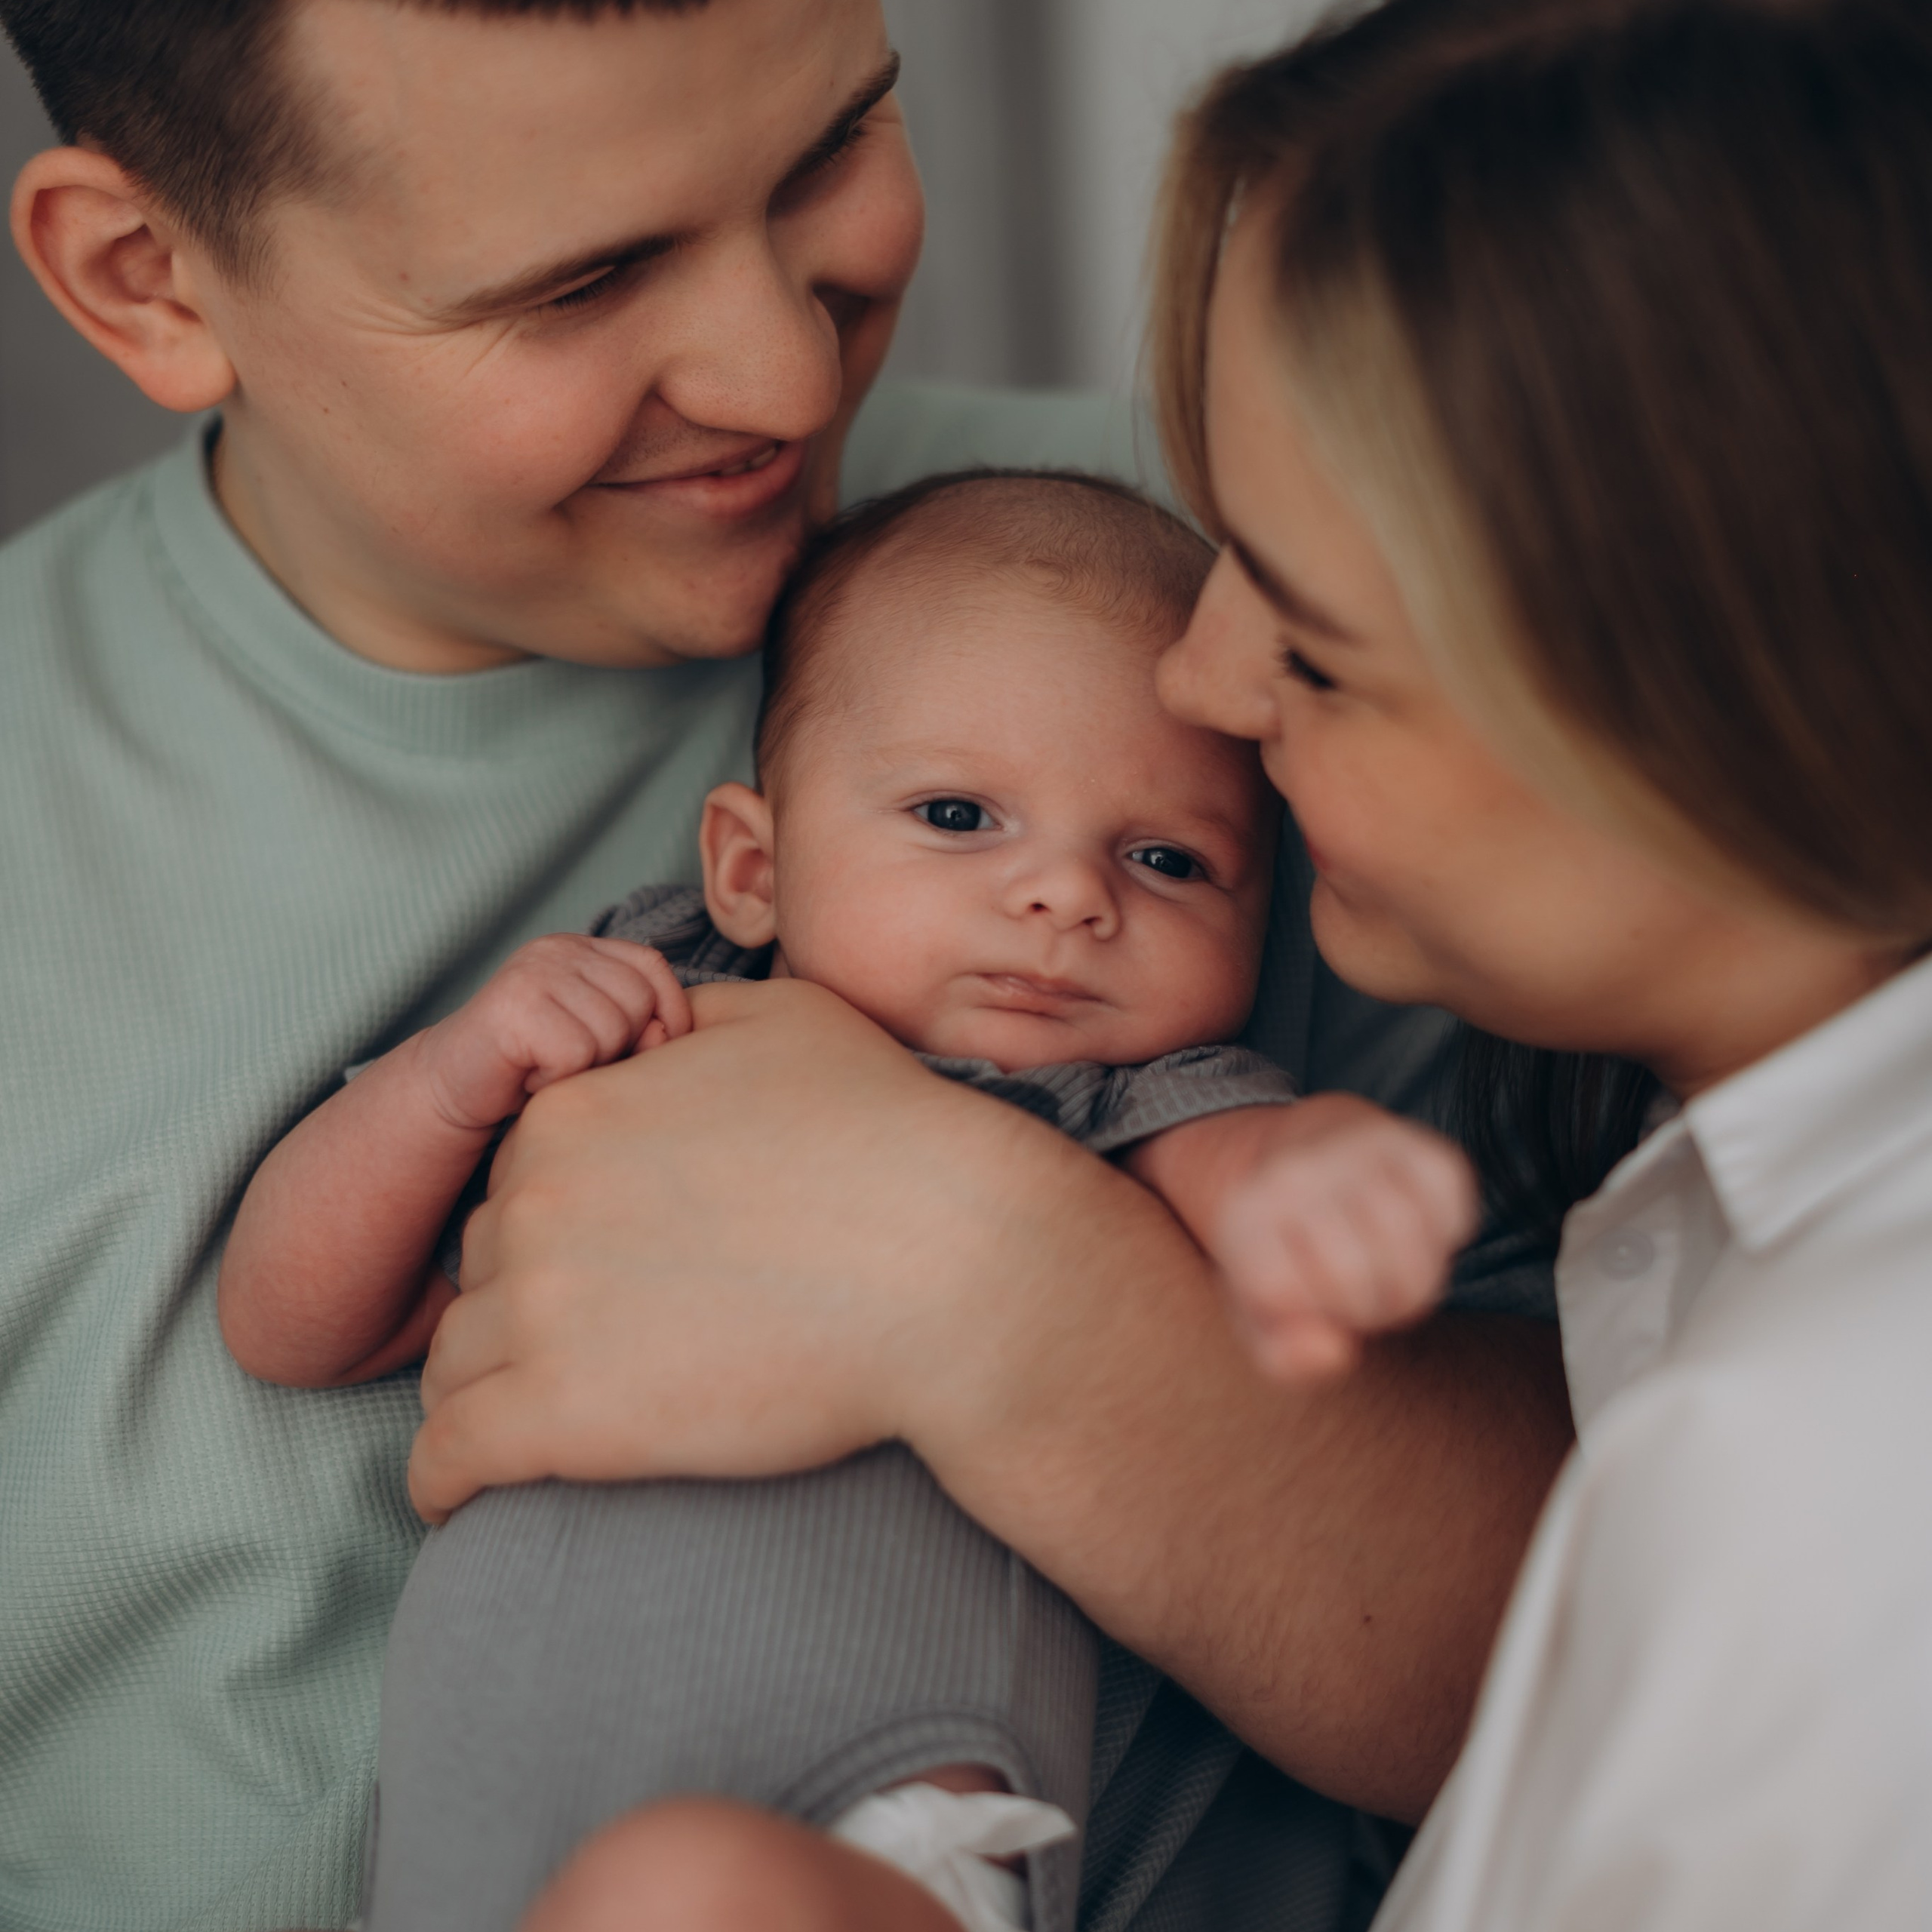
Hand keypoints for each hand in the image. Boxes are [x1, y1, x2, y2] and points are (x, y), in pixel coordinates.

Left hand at [408, 977, 1074, 1521]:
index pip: (517, 1179)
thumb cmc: (889, 1137)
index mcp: (573, 1111)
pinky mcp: (562, 1415)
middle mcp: (535, 1200)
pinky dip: (449, 1479)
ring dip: (487, 1387)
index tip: (608, 1263)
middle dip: (529, 1299)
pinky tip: (468, 1496)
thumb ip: (689, 1016)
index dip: (560, 1222)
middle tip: (606, 1342)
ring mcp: (541, 1308)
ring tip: (538, 1421)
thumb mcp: (786, 1020)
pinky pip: (449, 1456)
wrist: (950, 1262)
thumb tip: (652, 1024)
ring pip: (456, 1360)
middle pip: (487, 1264)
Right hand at [414, 935, 692, 1133]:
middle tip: (574, 1059)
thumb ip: (637, 1028)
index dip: (671, 1010)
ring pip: (612, 1029)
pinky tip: (529, 1075)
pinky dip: (557, 1077)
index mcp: (579, 949)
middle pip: (639, 1000)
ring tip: (548, 1065)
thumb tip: (670, 1034)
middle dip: (620, 1045)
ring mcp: (533, 973)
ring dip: (586, 1065)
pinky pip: (577, 1053)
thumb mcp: (595, 1040)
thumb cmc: (530, 1067)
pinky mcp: (515, 1007)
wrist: (450, 1087)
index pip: (651, 965)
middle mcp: (556, 950)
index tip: (658, 1046)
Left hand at [1210, 1095, 1478, 1383]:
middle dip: (1369, 1312)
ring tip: (1390, 1276)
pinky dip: (1447, 1239)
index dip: (1306, 1313)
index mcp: (1245, 1216)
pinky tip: (1418, 1232)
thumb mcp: (1265, 1317)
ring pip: (1411, 1253)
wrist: (1308, 1157)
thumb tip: (1331, 1353)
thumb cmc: (1290, 1257)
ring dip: (1413, 1288)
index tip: (1305, 1296)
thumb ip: (1286, 1359)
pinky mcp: (1418, 1145)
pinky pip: (1454, 1217)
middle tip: (1360, 1296)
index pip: (1281, 1292)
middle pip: (1354, 1280)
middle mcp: (1296, 1174)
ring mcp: (1357, 1152)